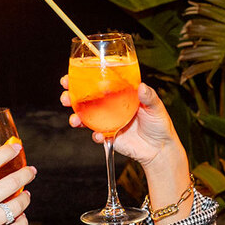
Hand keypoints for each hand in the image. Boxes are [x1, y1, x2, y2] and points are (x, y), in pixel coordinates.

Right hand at [59, 79, 186, 174]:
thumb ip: (149, 96)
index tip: (71, 75)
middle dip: (70, 96)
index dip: (83, 77)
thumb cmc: (159, 124)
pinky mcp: (109, 136)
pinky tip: (98, 135)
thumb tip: (141, 87)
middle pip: (85, 98)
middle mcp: (110, 105)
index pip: (98, 81)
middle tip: (64, 95)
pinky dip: (95, 135)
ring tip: (74, 120)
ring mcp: (107, 121)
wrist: (160, 149)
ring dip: (75, 117)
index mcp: (119, 93)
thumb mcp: (157, 107)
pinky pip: (97, 135)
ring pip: (85, 116)